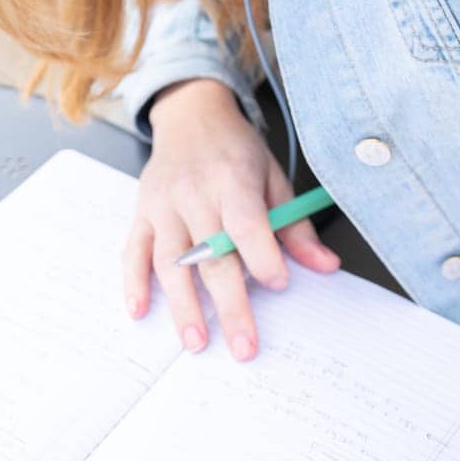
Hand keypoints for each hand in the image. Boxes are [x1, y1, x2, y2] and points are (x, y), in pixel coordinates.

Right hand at [122, 77, 339, 361]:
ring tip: (197, 342)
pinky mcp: (142, 212)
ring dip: (182, 304)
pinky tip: (141, 311)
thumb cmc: (235, 150)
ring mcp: (163, 203)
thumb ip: (295, 225)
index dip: (261, 254)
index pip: (245, 221)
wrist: (191, 114)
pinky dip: (133, 282)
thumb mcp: (273, 177)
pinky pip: (133, 249)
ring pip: (169, 259)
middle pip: (210, 252)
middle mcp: (193, 192)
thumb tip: (326, 266)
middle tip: (243, 346)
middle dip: (229, 303)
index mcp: (231, 178)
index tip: (279, 284)